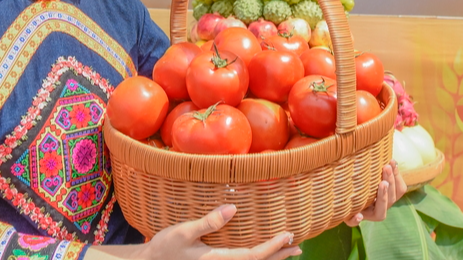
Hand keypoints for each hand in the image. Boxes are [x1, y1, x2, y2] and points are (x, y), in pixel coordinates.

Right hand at [136, 204, 301, 259]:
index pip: (254, 256)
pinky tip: (260, 255)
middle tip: (298, 246)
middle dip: (279, 256)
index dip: (273, 247)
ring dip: (271, 259)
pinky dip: (256, 259)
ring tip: (287, 252)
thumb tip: (233, 209)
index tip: (289, 236)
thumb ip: (208, 222)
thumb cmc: (163, 249)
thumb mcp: (183, 232)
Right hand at [345, 160, 406, 225]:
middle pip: (392, 198)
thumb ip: (351, 220)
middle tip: (385, 167)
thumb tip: (359, 217)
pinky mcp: (394, 190)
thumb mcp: (347, 215)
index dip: (383, 197)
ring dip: (395, 176)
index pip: (382, 209)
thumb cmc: (347, 206)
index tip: (382, 183)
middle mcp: (384, 208)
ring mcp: (390, 199)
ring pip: (398, 191)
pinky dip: (397, 172)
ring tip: (390, 162)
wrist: (350, 194)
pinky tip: (392, 161)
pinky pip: (400, 184)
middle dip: (390, 181)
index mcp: (374, 215)